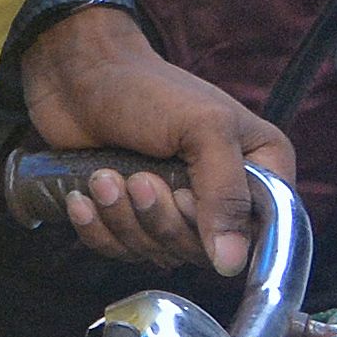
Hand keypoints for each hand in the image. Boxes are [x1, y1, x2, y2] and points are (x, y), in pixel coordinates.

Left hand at [19, 5, 291, 277]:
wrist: (77, 72)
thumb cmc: (145, 88)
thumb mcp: (202, 128)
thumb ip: (226, 194)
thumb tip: (232, 264)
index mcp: (259, 169)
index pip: (259, 236)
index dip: (216, 228)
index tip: (184, 195)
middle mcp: (223, 194)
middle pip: (200, 251)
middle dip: (159, 218)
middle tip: (136, 178)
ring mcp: (174, 207)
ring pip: (157, 252)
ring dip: (122, 218)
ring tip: (103, 176)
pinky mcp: (131, 215)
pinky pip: (120, 250)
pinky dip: (97, 227)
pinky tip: (83, 197)